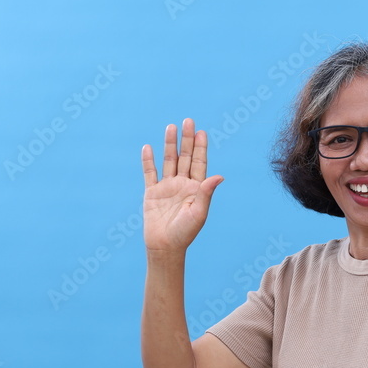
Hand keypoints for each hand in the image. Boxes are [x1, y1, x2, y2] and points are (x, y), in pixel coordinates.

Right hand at [141, 118, 223, 253]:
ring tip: (170, 127)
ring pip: (168, 161)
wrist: (165, 247)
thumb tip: (219, 176)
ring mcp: (167, 187)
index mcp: (196, 189)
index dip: (201, 148)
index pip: (200, 163)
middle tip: (188, 121)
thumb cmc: (185, 233)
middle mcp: (182, 185)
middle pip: (185, 157)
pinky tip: (148, 147)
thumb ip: (206, 193)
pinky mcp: (152, 193)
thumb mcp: (199, 213)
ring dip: (169, 145)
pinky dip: (148, 161)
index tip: (201, 132)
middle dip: (186, 140)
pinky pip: (149, 173)